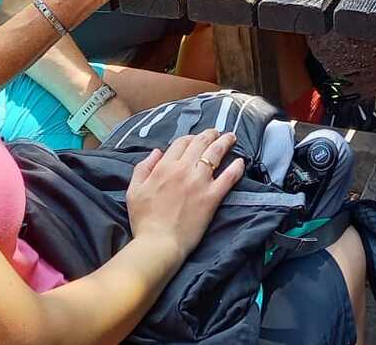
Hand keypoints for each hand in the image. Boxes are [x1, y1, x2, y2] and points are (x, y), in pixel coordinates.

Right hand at [127, 129, 243, 263]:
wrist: (158, 244)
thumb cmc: (144, 220)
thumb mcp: (134, 190)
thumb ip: (143, 168)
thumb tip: (156, 152)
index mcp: (165, 167)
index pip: (181, 143)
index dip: (190, 138)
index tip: (195, 138)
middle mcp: (184, 169)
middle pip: (201, 143)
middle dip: (211, 134)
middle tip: (217, 132)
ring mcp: (200, 182)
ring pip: (216, 154)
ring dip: (225, 142)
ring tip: (231, 138)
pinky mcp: (212, 197)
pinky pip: (228, 178)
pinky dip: (236, 168)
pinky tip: (241, 161)